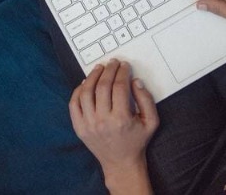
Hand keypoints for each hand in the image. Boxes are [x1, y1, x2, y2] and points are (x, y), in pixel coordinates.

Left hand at [68, 59, 158, 190]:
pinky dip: (78, 91)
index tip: (124, 65)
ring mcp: (88, 125)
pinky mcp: (79, 128)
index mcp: (122, 119)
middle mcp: (103, 121)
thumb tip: (135, 81)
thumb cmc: (137, 141)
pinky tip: (85, 83)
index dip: (122, 72)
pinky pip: (74, 104)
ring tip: (99, 68)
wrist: (121, 163)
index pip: (119, 87)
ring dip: (92, 77)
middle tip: (113, 62)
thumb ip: (147, 99)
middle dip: (108, 70)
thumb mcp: (151, 121)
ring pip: (86, 93)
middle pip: (103, 86)